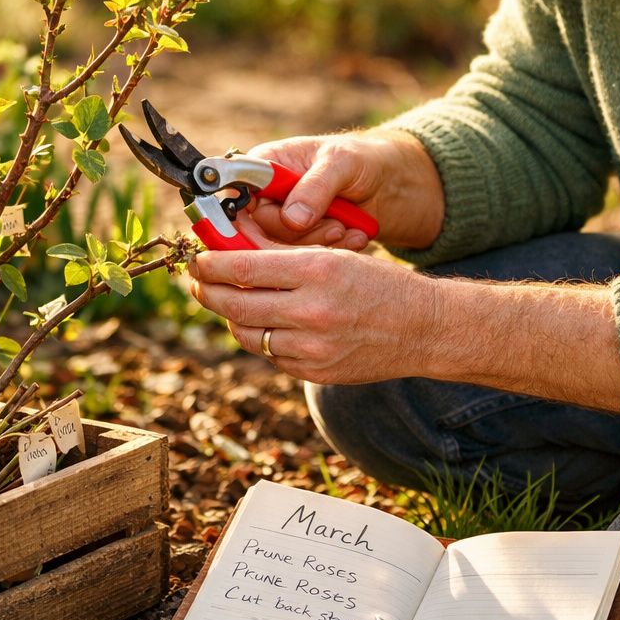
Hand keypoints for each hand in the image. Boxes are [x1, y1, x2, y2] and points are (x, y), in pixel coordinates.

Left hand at [188, 215, 444, 384]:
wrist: (422, 329)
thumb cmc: (378, 284)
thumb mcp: (334, 255)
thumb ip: (283, 254)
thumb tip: (231, 247)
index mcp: (316, 271)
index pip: (241, 268)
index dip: (209, 264)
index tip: (198, 259)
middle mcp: (311, 311)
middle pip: (234, 305)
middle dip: (206, 291)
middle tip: (198, 281)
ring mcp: (311, 347)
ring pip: (245, 334)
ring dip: (230, 317)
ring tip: (228, 302)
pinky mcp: (314, 372)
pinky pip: (270, 355)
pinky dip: (260, 338)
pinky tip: (264, 324)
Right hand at [246, 130, 442, 250]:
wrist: (394, 184)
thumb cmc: (364, 160)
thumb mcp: (342, 163)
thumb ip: (315, 186)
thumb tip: (291, 218)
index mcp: (266, 165)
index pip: (238, 197)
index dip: (252, 218)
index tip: (284, 227)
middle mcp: (269, 196)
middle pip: (259, 230)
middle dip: (298, 234)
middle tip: (334, 226)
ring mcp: (286, 221)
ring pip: (283, 249)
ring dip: (319, 243)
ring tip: (347, 228)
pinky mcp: (305, 243)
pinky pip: (305, 259)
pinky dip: (332, 251)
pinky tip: (355, 237)